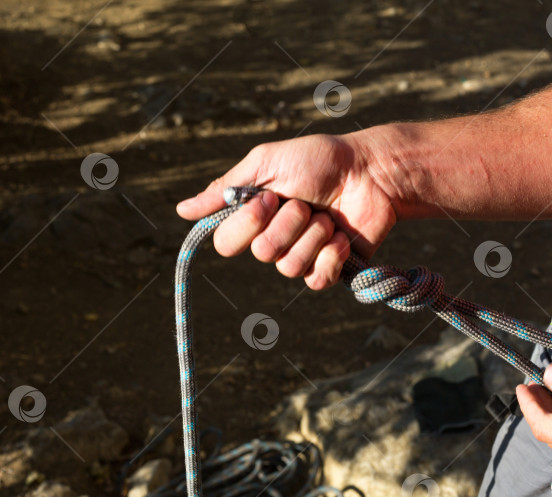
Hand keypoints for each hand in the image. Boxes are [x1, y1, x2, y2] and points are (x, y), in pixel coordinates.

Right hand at [176, 133, 398, 289]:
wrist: (370, 171)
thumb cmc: (320, 160)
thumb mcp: (266, 164)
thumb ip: (224, 189)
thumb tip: (181, 211)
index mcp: (254, 215)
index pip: (225, 242)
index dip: (246, 224)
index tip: (269, 198)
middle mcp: (273, 239)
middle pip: (259, 253)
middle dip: (287, 224)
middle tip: (305, 203)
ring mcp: (301, 255)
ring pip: (288, 267)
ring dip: (313, 235)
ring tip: (329, 216)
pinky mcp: (329, 268)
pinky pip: (314, 280)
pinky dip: (331, 255)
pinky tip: (342, 236)